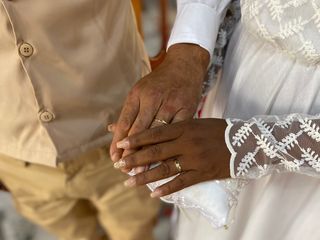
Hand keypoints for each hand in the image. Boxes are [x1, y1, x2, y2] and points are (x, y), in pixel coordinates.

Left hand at [109, 44, 209, 162]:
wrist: (185, 66)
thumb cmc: (159, 82)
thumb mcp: (140, 92)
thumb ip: (128, 112)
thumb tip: (110, 129)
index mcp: (138, 93)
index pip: (125, 121)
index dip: (118, 142)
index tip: (114, 158)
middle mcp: (153, 98)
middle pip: (139, 130)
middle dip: (131, 152)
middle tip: (124, 168)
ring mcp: (172, 104)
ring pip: (157, 134)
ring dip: (147, 154)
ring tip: (139, 171)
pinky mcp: (188, 109)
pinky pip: (176, 133)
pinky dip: (169, 148)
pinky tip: (163, 161)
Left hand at [114, 118, 230, 197]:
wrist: (244, 141)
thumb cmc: (217, 130)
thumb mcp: (196, 122)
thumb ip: (177, 127)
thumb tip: (155, 133)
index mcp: (184, 127)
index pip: (155, 133)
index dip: (137, 139)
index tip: (121, 144)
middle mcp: (187, 142)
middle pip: (156, 152)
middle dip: (135, 159)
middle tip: (119, 165)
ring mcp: (195, 158)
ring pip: (165, 169)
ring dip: (145, 176)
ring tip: (129, 182)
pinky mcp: (203, 172)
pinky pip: (182, 182)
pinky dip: (167, 188)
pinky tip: (154, 194)